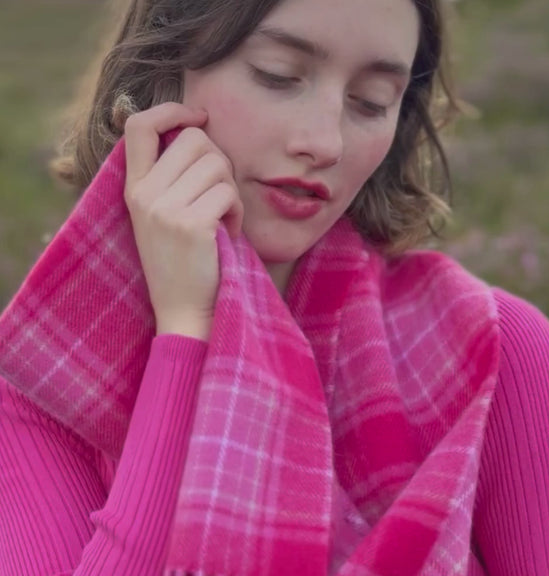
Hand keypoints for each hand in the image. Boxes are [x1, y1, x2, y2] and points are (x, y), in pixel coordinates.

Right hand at [123, 102, 243, 339]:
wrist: (184, 313)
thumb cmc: (183, 264)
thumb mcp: (161, 216)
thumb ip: (169, 176)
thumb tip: (199, 128)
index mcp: (133, 189)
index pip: (139, 125)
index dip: (171, 110)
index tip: (198, 117)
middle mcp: (144, 195)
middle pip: (194, 139)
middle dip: (218, 161)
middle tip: (220, 194)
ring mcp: (165, 209)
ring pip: (216, 163)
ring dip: (230, 189)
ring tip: (224, 218)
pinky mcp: (190, 225)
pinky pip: (228, 193)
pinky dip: (237, 211)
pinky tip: (228, 233)